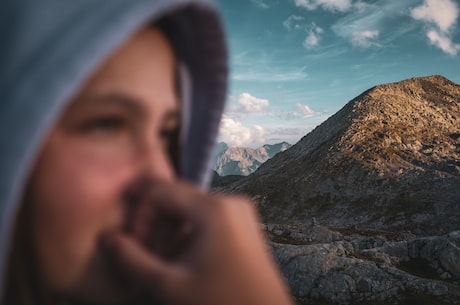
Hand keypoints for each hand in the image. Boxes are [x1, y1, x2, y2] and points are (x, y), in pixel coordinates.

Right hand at [102, 181, 293, 304]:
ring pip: (190, 209)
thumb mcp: (169, 286)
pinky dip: (188, 235)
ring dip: (170, 232)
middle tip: (149, 259)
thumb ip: (132, 260)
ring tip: (165, 265)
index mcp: (214, 209)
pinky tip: (183, 263)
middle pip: (176, 198)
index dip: (141, 217)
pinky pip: (206, 219)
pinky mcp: (243, 224)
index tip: (136, 248)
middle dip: (155, 226)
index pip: (161, 191)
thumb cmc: (222, 303)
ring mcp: (239, 212)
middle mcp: (230, 201)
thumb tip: (107, 239)